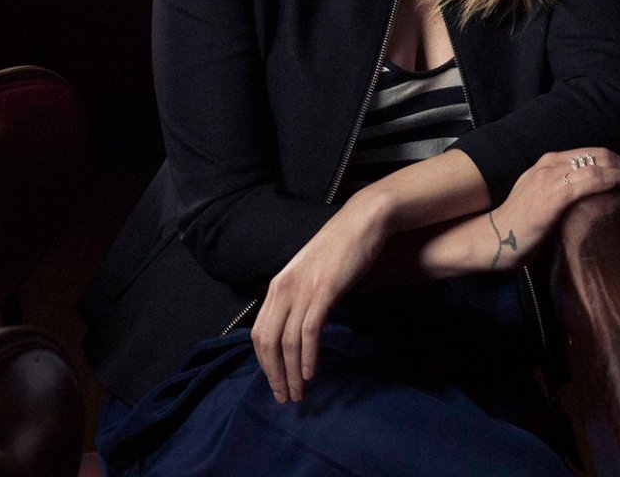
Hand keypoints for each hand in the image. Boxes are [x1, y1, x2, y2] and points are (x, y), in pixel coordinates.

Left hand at [250, 198, 386, 405]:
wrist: (360, 223)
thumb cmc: (339, 251)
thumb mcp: (309, 276)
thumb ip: (299, 300)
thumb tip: (296, 331)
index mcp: (277, 286)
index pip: (258, 332)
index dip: (264, 363)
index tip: (274, 384)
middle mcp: (283, 288)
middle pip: (267, 341)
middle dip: (274, 374)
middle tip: (284, 398)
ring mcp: (302, 289)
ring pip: (287, 341)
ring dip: (291, 372)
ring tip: (298, 393)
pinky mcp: (323, 290)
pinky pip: (309, 331)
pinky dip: (308, 356)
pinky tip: (311, 373)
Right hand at [482, 148, 619, 269]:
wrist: (492, 239)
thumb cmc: (518, 227)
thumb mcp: (541, 201)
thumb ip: (561, 194)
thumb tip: (590, 202)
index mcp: (547, 163)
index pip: (590, 153)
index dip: (617, 162)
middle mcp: (550, 164)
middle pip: (599, 154)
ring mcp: (551, 178)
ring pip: (599, 164)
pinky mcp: (554, 196)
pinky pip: (592, 180)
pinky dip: (616, 181)